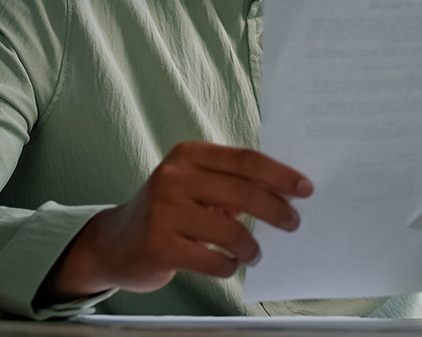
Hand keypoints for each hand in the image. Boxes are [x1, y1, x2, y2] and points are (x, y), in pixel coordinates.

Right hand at [39, 141, 311, 302]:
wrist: (115, 243)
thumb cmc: (168, 212)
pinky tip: (228, 265)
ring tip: (253, 254)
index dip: (280, 175)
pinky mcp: (159, 245)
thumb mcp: (195, 187)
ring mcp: (163, 211)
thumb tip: (286, 193)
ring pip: (231, 231)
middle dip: (276, 210)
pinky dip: (228, 266)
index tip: (305, 189)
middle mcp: (173, 177)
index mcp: (188, 155)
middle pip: (243, 192)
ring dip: (251, 247)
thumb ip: (232, 184)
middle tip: (293, 223)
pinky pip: (213, 260)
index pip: (245, 160)